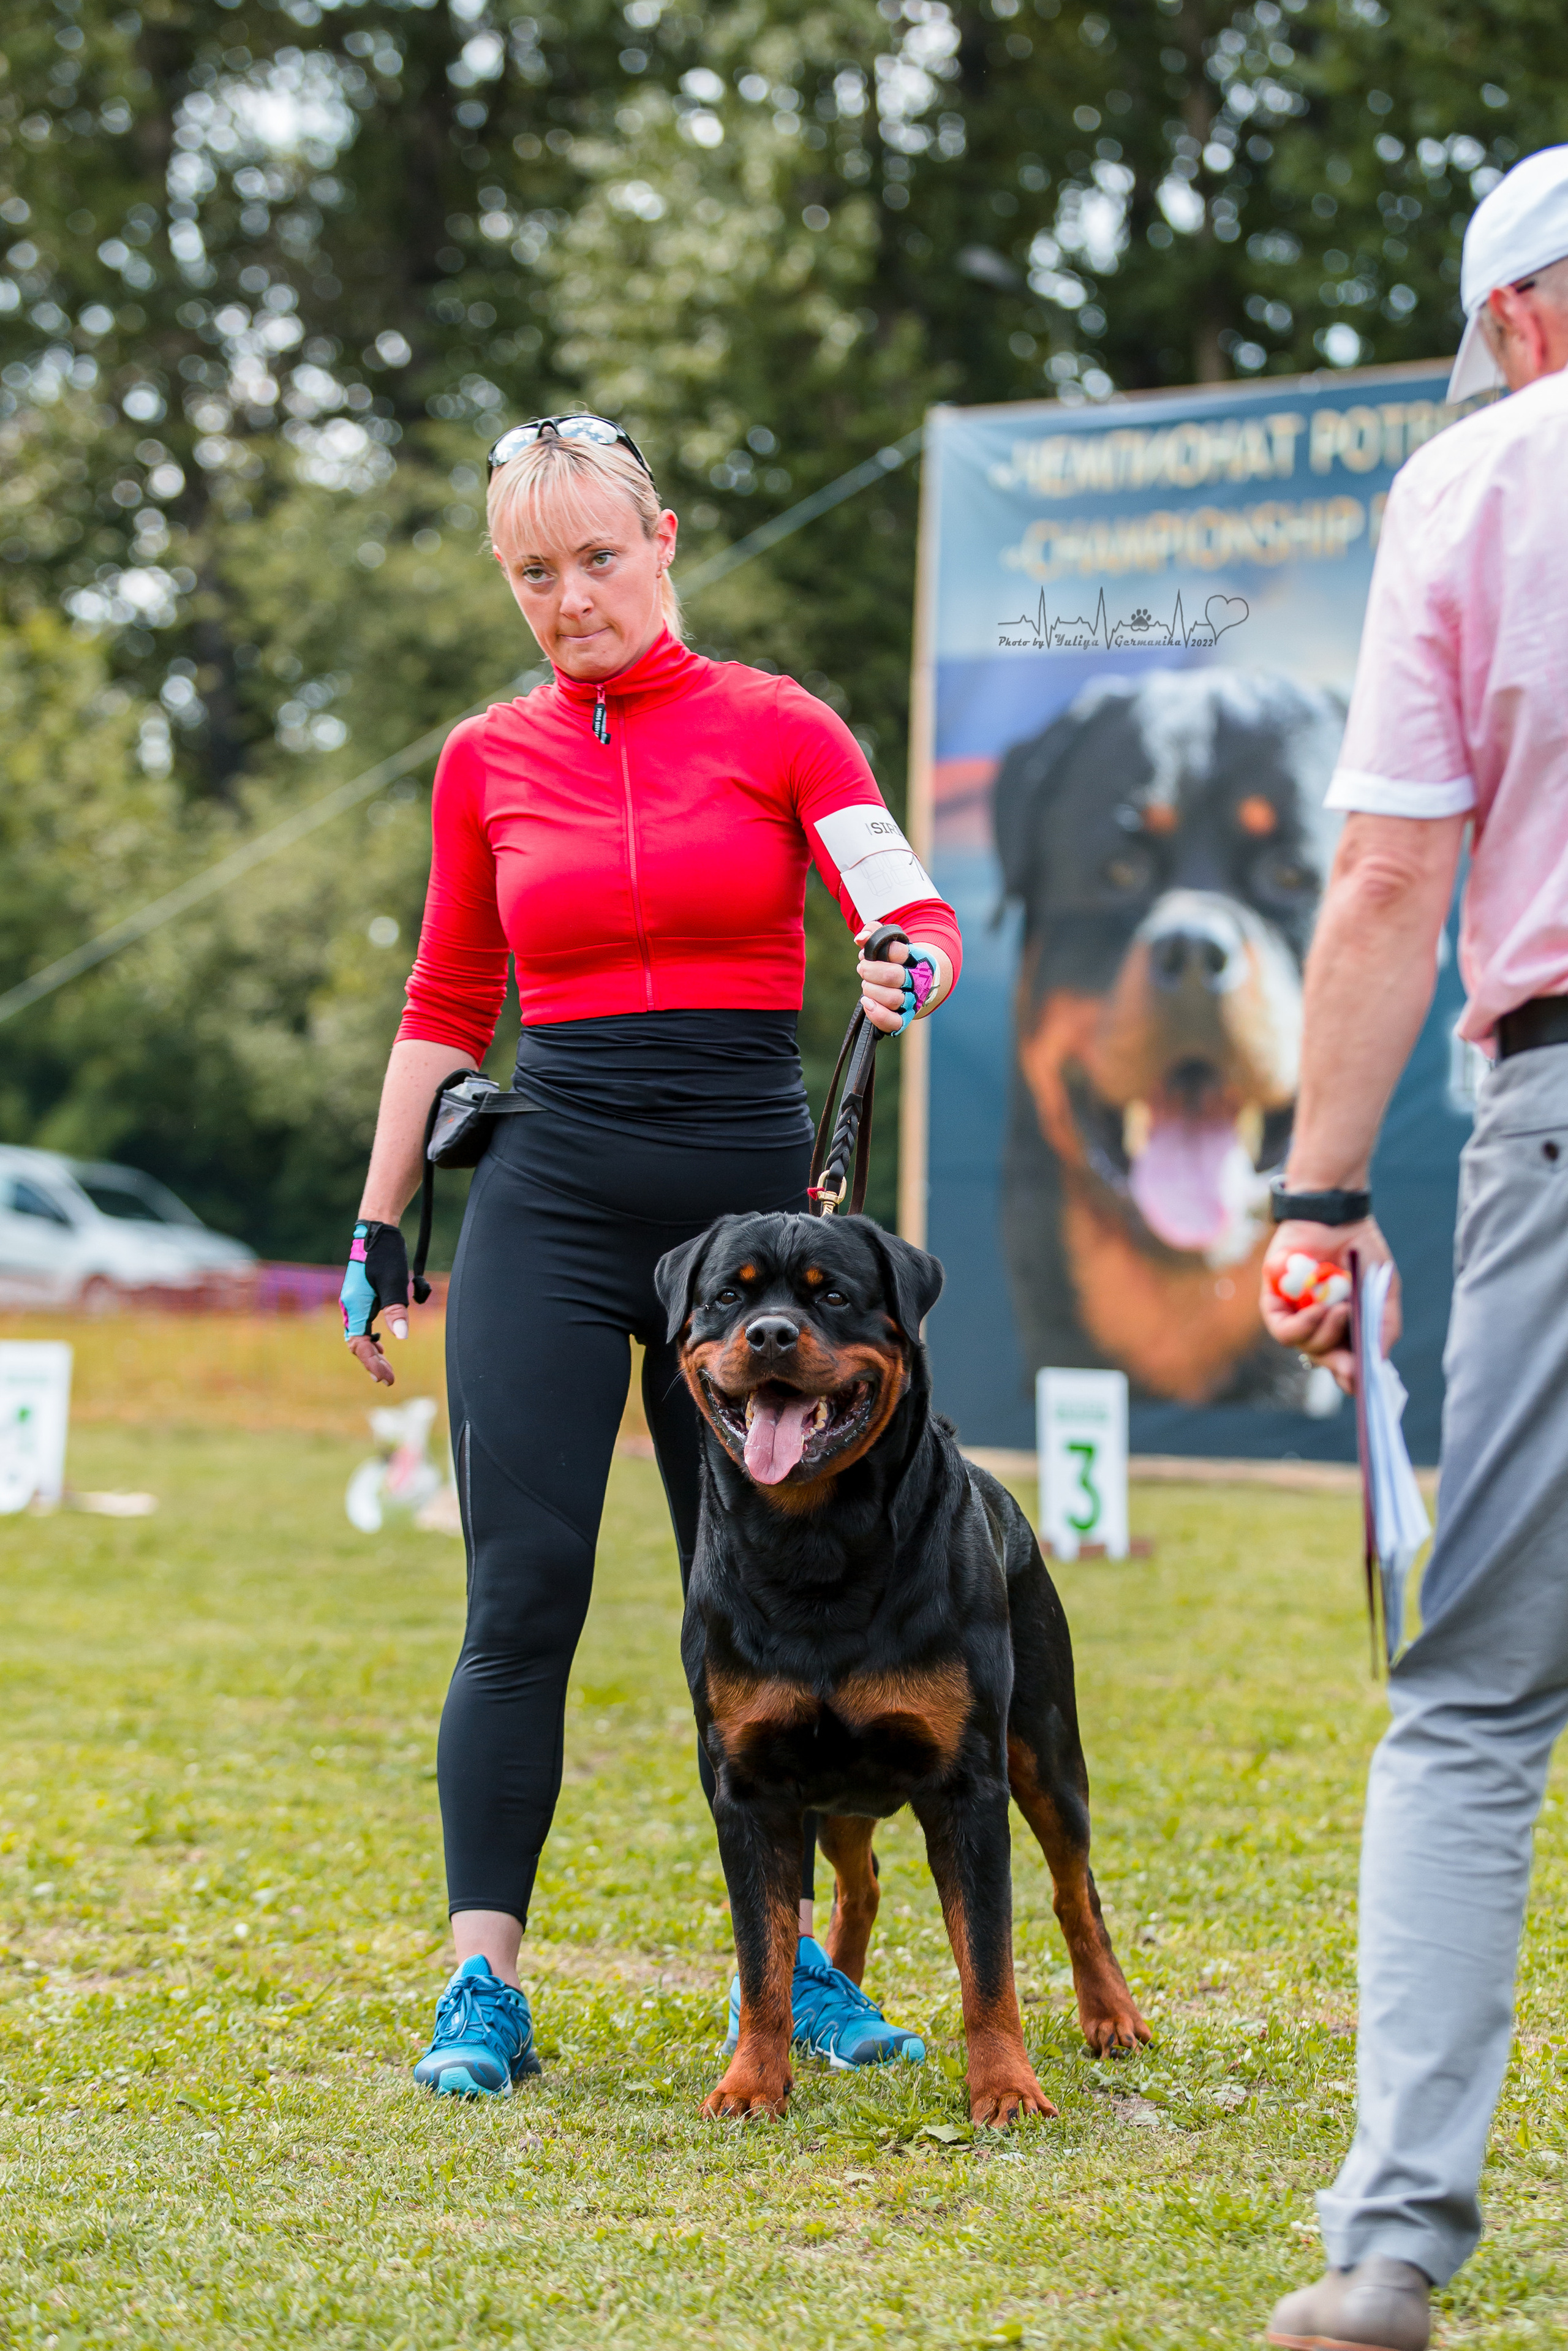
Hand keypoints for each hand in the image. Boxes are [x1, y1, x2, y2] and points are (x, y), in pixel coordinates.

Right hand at [341, 1220, 411, 1386]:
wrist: (376, 1231)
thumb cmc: (385, 1254)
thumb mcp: (393, 1282)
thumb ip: (396, 1310)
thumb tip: (401, 1337)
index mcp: (355, 1306)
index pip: (359, 1345)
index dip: (372, 1363)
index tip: (387, 1379)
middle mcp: (351, 1307)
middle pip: (357, 1345)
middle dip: (373, 1363)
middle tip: (390, 1380)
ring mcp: (354, 1303)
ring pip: (359, 1336)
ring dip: (372, 1353)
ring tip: (385, 1368)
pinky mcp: (361, 1298)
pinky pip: (362, 1325)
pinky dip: (371, 1338)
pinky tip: (382, 1342)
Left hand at [856, 932, 950, 1035]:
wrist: (918, 982)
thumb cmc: (896, 960)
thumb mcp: (889, 942)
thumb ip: (874, 932)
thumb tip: (860, 938)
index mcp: (915, 958)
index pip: (897, 951)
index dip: (876, 951)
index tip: (869, 954)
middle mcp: (918, 980)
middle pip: (892, 976)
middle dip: (869, 971)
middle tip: (863, 969)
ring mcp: (913, 1000)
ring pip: (893, 999)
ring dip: (871, 990)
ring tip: (867, 985)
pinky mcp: (906, 1017)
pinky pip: (894, 1023)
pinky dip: (878, 1014)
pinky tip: (867, 1002)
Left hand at [1259, 1214, 1398, 1395]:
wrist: (1336, 1216)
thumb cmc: (1361, 1251)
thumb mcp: (1382, 1291)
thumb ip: (1384, 1326)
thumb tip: (1380, 1361)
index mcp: (1344, 1327)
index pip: (1344, 1362)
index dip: (1351, 1377)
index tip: (1362, 1384)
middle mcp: (1318, 1325)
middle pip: (1325, 1360)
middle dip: (1340, 1366)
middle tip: (1354, 1368)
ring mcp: (1295, 1315)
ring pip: (1305, 1347)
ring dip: (1325, 1334)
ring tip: (1341, 1310)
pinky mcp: (1273, 1303)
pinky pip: (1283, 1330)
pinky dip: (1303, 1324)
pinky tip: (1318, 1308)